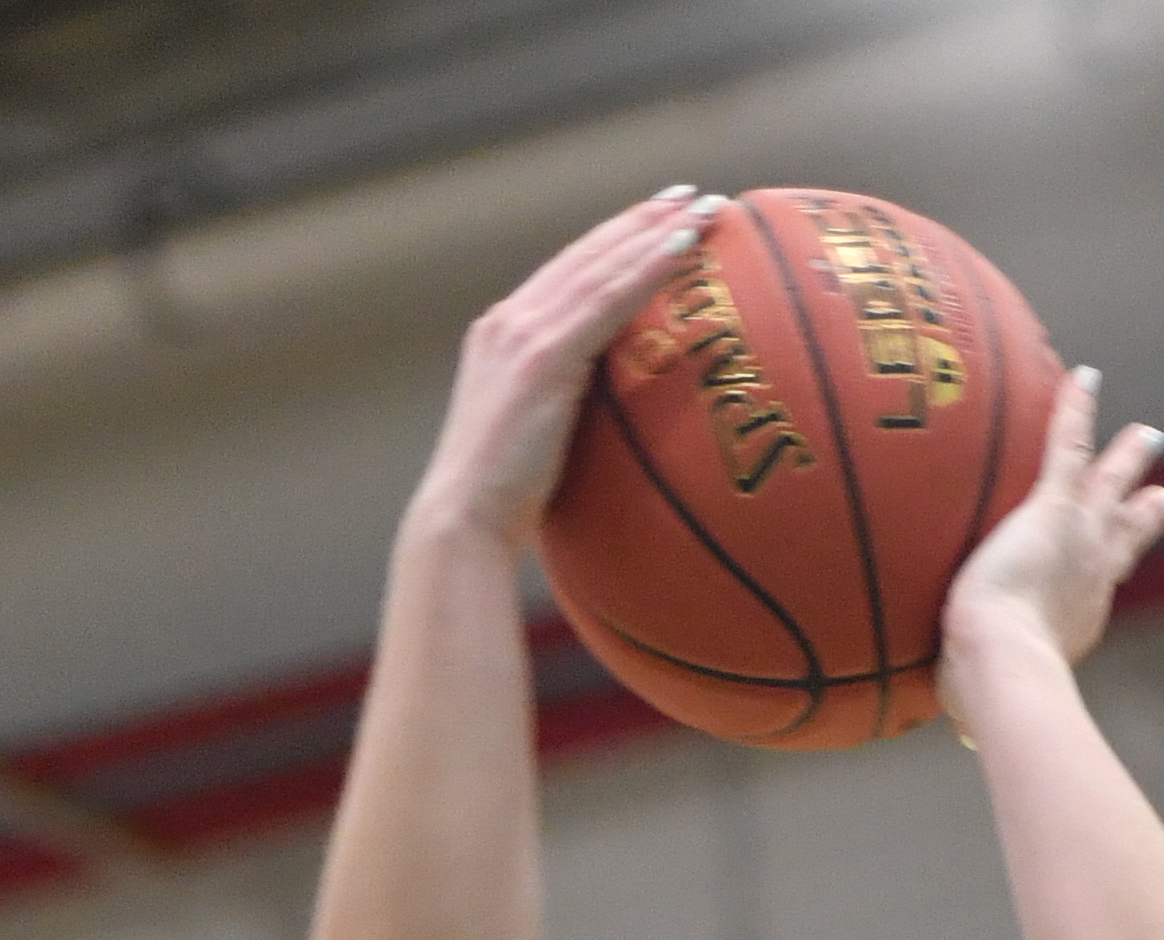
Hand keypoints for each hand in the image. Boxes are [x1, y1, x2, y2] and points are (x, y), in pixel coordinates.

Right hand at [409, 188, 726, 555]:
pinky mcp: (542, 357)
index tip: (654, 222)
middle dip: (639, 220)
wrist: (462, 521)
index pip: (566, 275)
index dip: (612, 243)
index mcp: (504, 337)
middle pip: (586, 255)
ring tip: (701, 208)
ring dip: (654, 232)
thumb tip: (613, 434)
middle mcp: (510, 321)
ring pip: (601, 265)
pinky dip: (647, 269)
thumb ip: (564, 418)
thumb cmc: (501, 510)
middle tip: (689, 194)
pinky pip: (607, 300)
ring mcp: (523, 333)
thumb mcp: (535, 448)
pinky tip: (683, 248)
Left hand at [944, 365, 1163, 683]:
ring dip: (1128, 459)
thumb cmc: (990, 689)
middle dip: (1144, 516)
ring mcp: (1078, 538)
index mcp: (1080, 616)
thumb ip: (980, 694)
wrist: (1002, 665)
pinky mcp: (1052, 509)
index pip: (1102, 588)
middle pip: (1126, 537)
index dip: (1114, 574)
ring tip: (1146, 435)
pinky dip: (1078, 410)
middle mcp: (1092, 576)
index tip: (1126, 565)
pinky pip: (1069, 446)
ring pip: (1111, 487)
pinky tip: (1087, 376)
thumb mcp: (989, 691)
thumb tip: (958, 728)